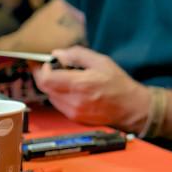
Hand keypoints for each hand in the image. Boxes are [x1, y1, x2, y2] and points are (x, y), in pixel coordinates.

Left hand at [31, 46, 147, 130]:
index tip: (47, 63)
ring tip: (70, 80)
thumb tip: (58, 53)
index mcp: (80, 84)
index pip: (46, 80)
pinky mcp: (74, 118)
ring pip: (51, 96)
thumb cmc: (118, 84)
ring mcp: (73, 112)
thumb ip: (77, 54)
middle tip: (58, 69)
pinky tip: (76, 91)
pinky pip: (59, 104)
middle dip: (48, 76)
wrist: (130, 108)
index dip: (41, 70)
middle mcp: (74, 101)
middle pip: (46, 88)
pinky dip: (61, 95)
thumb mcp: (101, 61)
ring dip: (54, 86)